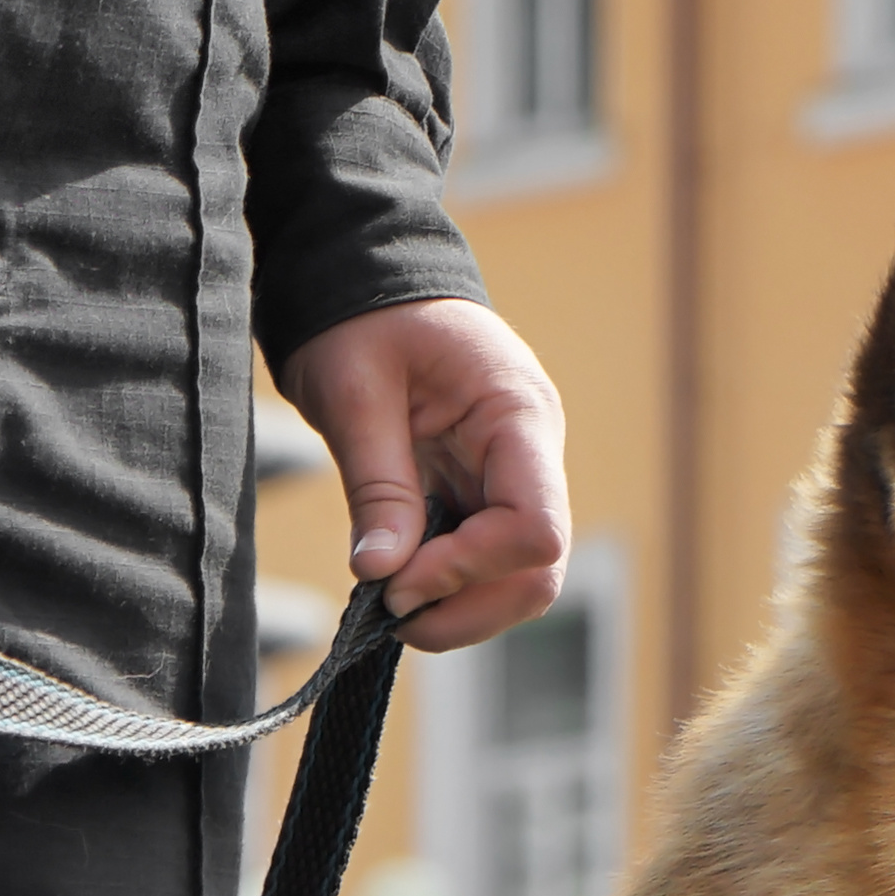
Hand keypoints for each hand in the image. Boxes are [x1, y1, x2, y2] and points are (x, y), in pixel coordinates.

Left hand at [277, 299, 569, 653]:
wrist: (366, 281)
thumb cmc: (363, 318)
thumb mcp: (355, 392)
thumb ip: (377, 485)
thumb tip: (382, 573)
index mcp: (518, 416)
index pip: (537, 527)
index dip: (471, 569)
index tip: (397, 580)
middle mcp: (532, 455)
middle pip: (539, 570)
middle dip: (469, 607)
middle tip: (390, 614)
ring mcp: (514, 479)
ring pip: (519, 581)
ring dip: (460, 608)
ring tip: (390, 605)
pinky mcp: (484, 495)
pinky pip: (486, 564)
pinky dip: (447, 589)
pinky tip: (399, 581)